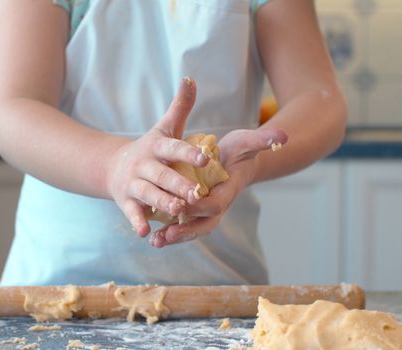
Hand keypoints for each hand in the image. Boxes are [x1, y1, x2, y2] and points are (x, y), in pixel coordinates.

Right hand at [106, 78, 210, 236]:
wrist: (113, 166)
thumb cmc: (149, 148)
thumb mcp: (164, 127)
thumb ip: (180, 106)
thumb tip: (191, 78)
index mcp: (156, 146)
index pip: (174, 148)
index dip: (189, 153)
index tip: (206, 158)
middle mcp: (144, 164)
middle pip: (162, 174)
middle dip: (178, 184)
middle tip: (196, 193)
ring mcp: (133, 183)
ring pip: (149, 193)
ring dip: (162, 202)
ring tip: (178, 211)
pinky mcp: (126, 200)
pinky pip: (131, 211)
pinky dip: (136, 221)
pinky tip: (144, 233)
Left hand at [149, 127, 287, 247]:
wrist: (235, 162)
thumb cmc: (240, 151)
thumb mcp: (248, 141)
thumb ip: (263, 140)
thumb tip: (282, 137)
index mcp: (227, 191)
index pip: (215, 203)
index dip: (200, 205)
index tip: (183, 204)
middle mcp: (216, 205)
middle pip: (202, 224)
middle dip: (185, 231)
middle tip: (166, 235)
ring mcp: (205, 211)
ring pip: (190, 230)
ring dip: (173, 237)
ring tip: (155, 242)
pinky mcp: (194, 212)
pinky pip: (181, 226)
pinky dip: (168, 234)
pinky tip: (152, 238)